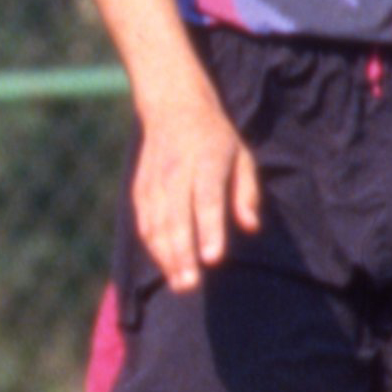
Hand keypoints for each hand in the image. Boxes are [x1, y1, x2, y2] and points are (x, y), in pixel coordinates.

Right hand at [127, 85, 260, 289]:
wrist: (172, 106)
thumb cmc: (216, 138)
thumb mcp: (242, 156)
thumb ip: (247, 192)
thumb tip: (251, 226)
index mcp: (206, 160)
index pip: (206, 200)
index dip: (209, 230)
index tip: (212, 259)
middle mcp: (176, 171)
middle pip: (176, 218)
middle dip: (182, 253)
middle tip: (191, 285)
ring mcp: (154, 180)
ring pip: (156, 224)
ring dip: (166, 256)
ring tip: (180, 284)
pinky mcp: (140, 188)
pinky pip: (143, 222)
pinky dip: (152, 246)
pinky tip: (165, 266)